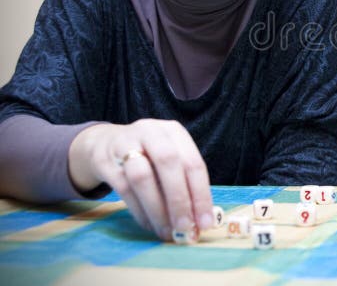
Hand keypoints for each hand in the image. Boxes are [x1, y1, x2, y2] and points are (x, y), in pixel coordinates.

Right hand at [68, 119, 213, 240]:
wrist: (103, 143)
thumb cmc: (147, 155)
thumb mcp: (168, 157)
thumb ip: (184, 182)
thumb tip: (199, 220)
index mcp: (174, 131)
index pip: (193, 163)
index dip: (201, 195)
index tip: (205, 222)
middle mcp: (151, 132)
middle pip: (168, 163)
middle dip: (179, 200)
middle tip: (185, 227)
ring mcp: (125, 144)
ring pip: (142, 177)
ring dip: (157, 209)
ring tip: (166, 231)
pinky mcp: (105, 161)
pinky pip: (123, 188)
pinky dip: (139, 211)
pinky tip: (149, 225)